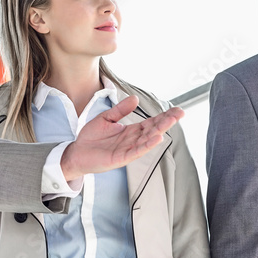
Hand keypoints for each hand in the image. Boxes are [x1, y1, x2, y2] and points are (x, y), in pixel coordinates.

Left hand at [60, 96, 183, 180]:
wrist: (76, 152)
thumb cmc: (90, 137)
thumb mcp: (106, 118)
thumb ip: (121, 109)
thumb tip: (135, 98)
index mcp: (130, 130)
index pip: (150, 122)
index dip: (163, 116)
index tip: (176, 110)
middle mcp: (132, 140)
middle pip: (153, 129)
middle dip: (167, 122)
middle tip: (180, 113)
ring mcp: (128, 149)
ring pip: (148, 139)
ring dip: (160, 131)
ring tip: (171, 122)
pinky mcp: (121, 158)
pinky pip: (137, 151)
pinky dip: (147, 145)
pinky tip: (157, 138)